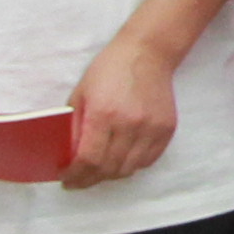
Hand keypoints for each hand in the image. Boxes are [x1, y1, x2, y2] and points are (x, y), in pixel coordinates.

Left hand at [64, 28, 182, 185]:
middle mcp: (130, 124)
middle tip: (78, 180)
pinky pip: (148, 160)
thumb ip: (75, 127)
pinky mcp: (166, 129)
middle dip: (89, 179)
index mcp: (104, 114)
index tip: (67, 179)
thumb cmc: (109, 70)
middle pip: (108, 168)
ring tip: (99, 172)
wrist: (147, 53)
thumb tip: (68, 157)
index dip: (75, 175)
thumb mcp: (81, 95)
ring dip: (110, 175)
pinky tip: (121, 160)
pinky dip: (132, 165)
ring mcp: (151, 128)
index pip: (89, 159)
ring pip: (129, 169)